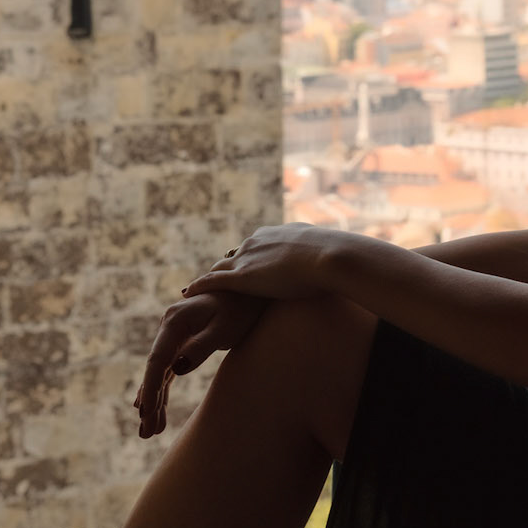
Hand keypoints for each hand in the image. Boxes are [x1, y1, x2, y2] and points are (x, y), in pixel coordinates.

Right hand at [134, 288, 263, 438]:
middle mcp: (169, 326)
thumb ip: (201, 348)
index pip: (157, 359)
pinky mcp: (182, 342)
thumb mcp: (224, 329)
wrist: (249, 292)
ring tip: (149, 432)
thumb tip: (175, 369)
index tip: (144, 412)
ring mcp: (174, 334)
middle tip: (146, 433)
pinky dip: (163, 391)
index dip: (149, 387)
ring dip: (154, 401)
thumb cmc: (240, 309)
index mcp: (176, 320)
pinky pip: (168, 370)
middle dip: (149, 402)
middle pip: (155, 369)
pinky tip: (156, 411)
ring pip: (160, 373)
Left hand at [181, 223, 345, 304]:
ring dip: (209, 278)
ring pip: (220, 267)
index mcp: (276, 234)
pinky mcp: (242, 277)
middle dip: (225, 266)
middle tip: (215, 278)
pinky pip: (212, 281)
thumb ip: (323, 255)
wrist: (329, 257)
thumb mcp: (326, 251)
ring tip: (196, 288)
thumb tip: (339, 257)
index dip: (248, 257)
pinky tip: (187, 293)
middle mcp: (257, 242)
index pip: (256, 246)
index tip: (242, 265)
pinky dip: (199, 286)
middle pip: (234, 255)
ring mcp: (247, 258)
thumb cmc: (334, 257)